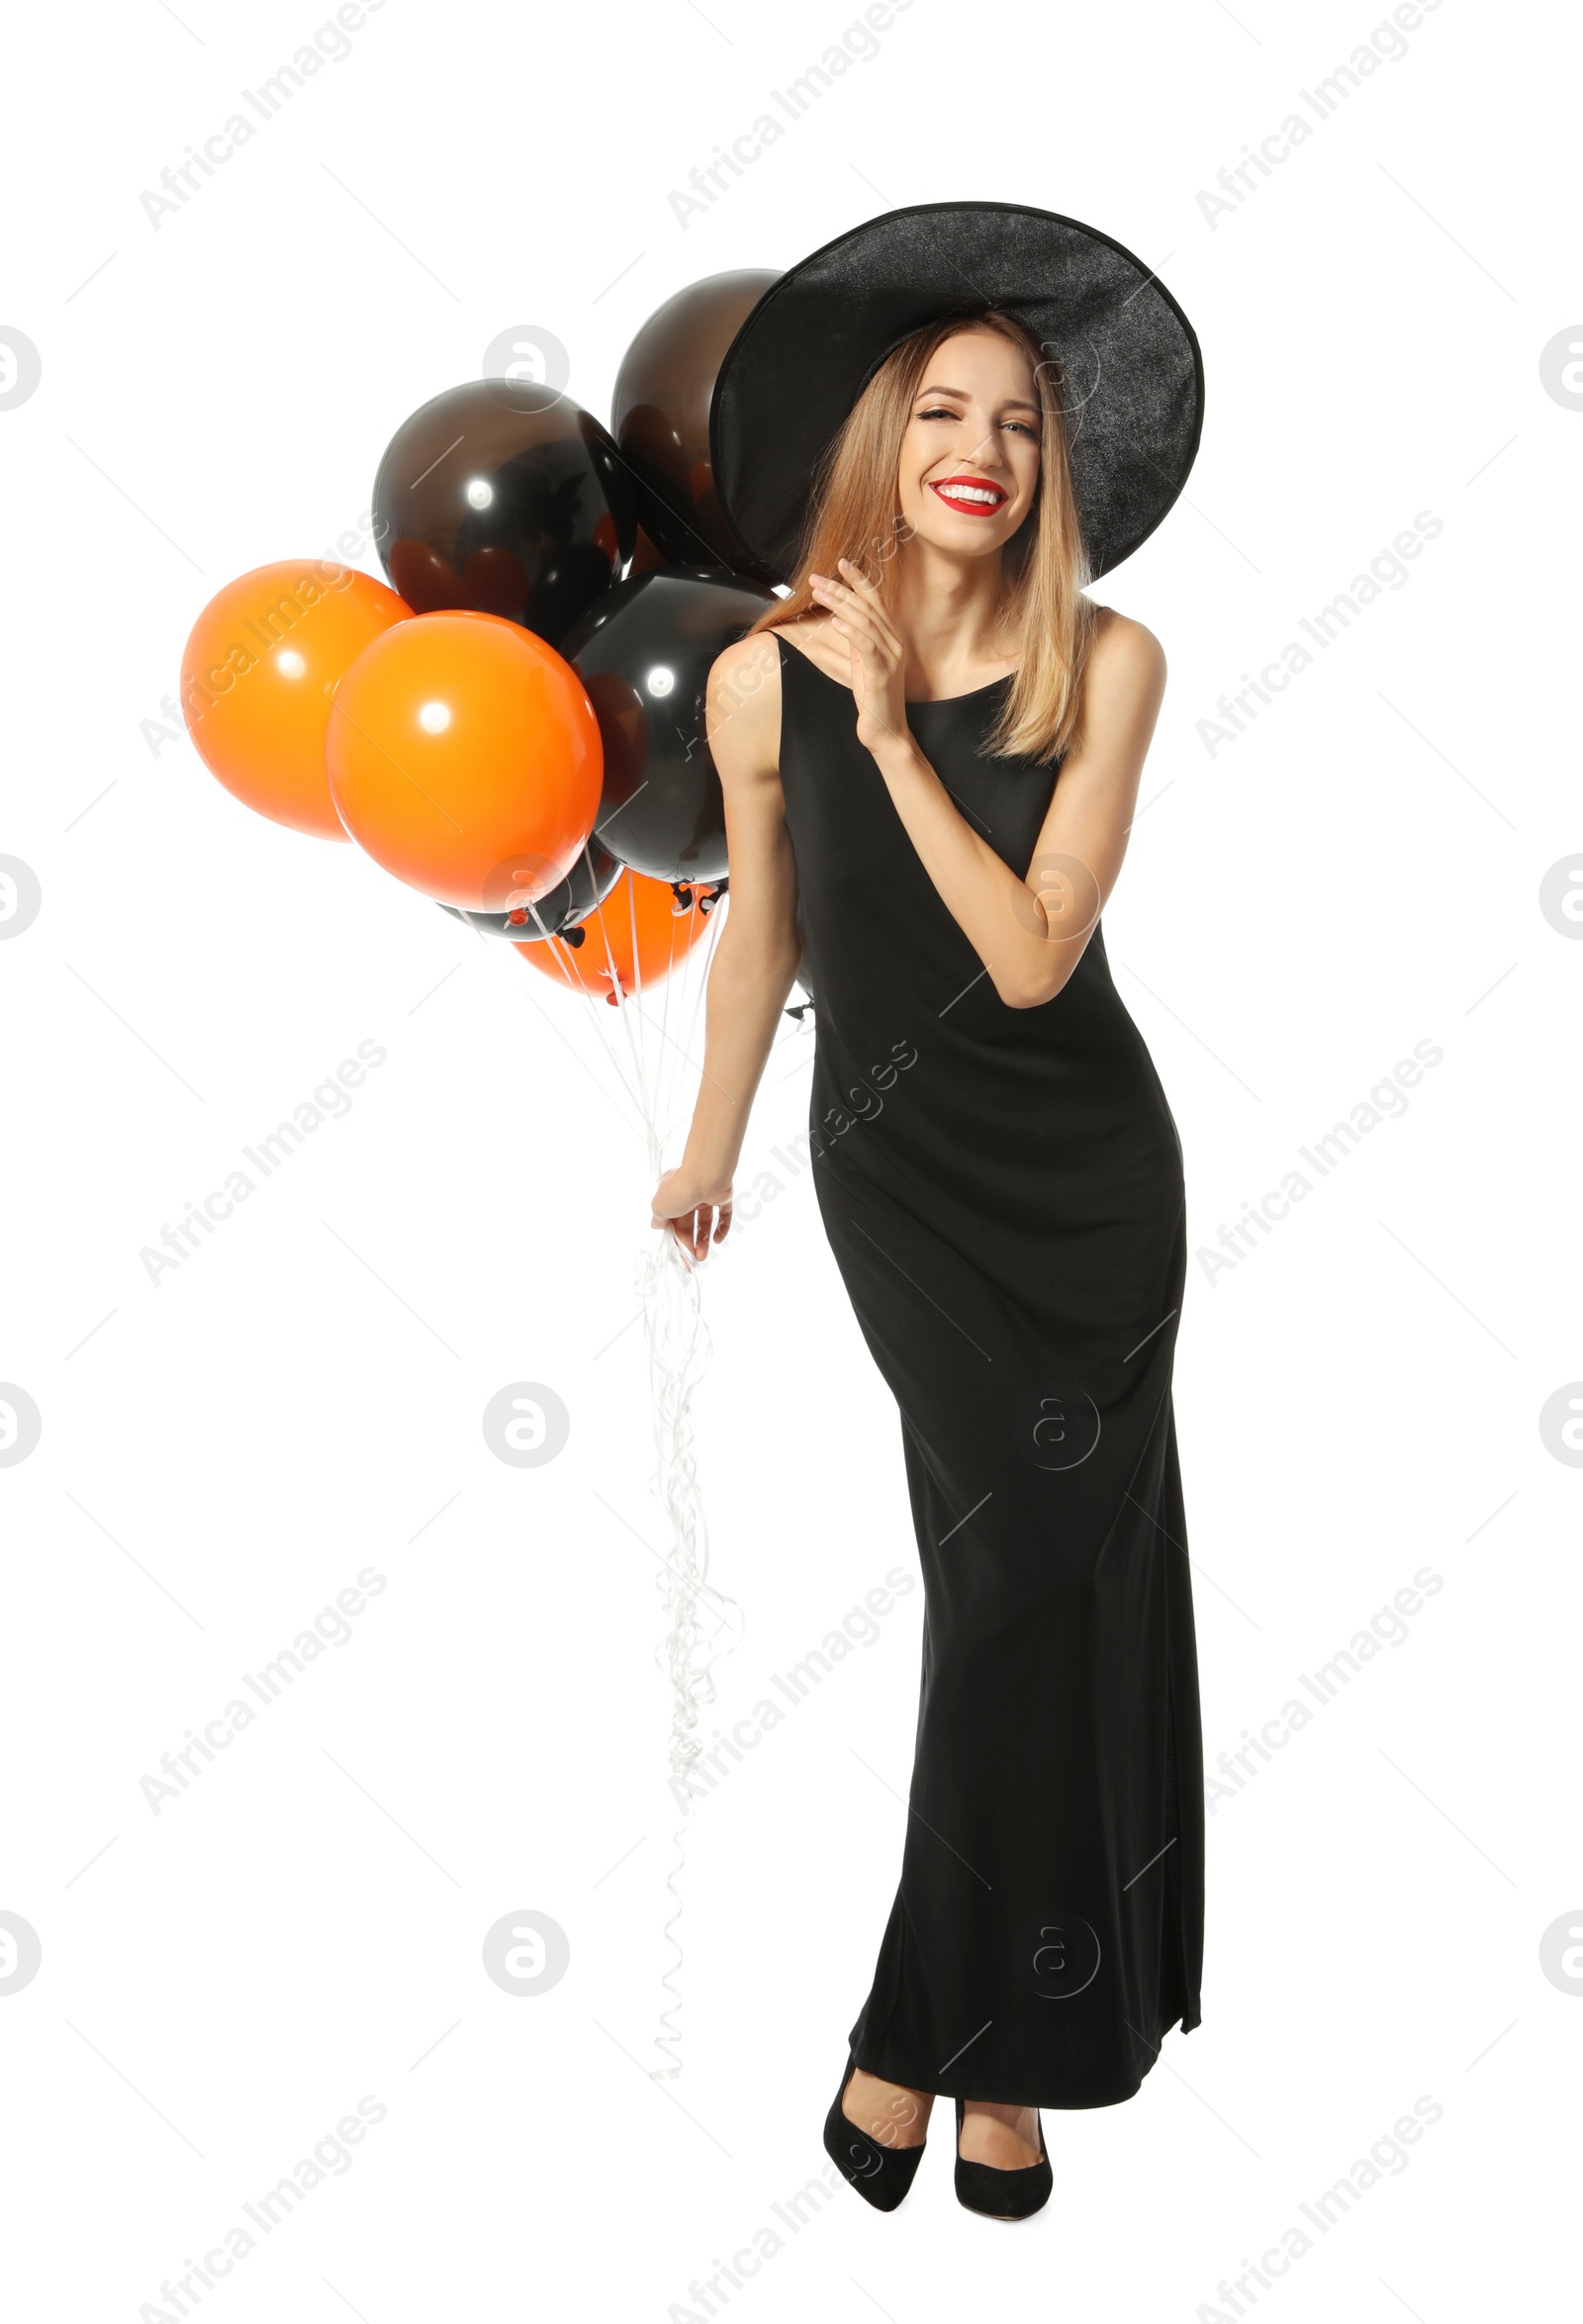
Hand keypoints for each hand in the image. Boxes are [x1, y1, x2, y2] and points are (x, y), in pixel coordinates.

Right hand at [650, 1164, 733, 1260]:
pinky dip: (721, 1228)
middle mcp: (688, 1194)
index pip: (672, 1221)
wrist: (705, 1176)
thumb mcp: (659, 1207)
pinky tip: (717, 1240)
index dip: (674, 1239)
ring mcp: (706, 1195)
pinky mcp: (723, 1196)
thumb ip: (659, 1219)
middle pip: (688, 1224)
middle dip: (689, 1243)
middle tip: (692, 1261)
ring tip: (702, 1256)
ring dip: (703, 1239)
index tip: (677, 1254)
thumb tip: (656, 1225)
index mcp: (671, 1195)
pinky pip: (724, 1215)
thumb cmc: (678, 1191)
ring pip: (705, 1222)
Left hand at [809, 558, 908, 756]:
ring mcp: (890, 658)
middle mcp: (893, 643)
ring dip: (841, 604)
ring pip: (866, 621)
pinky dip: (851, 632)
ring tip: (820, 593)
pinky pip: (867, 647)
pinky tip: (835, 622)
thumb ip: (847, 648)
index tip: (841, 563)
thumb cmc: (873, 701)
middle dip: (841, 589)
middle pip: (867, 606)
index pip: (875, 601)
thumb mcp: (858, 668)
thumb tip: (823, 632)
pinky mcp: (882, 675)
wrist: (887, 732)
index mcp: (889, 639)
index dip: (859, 580)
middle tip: (817, 579)